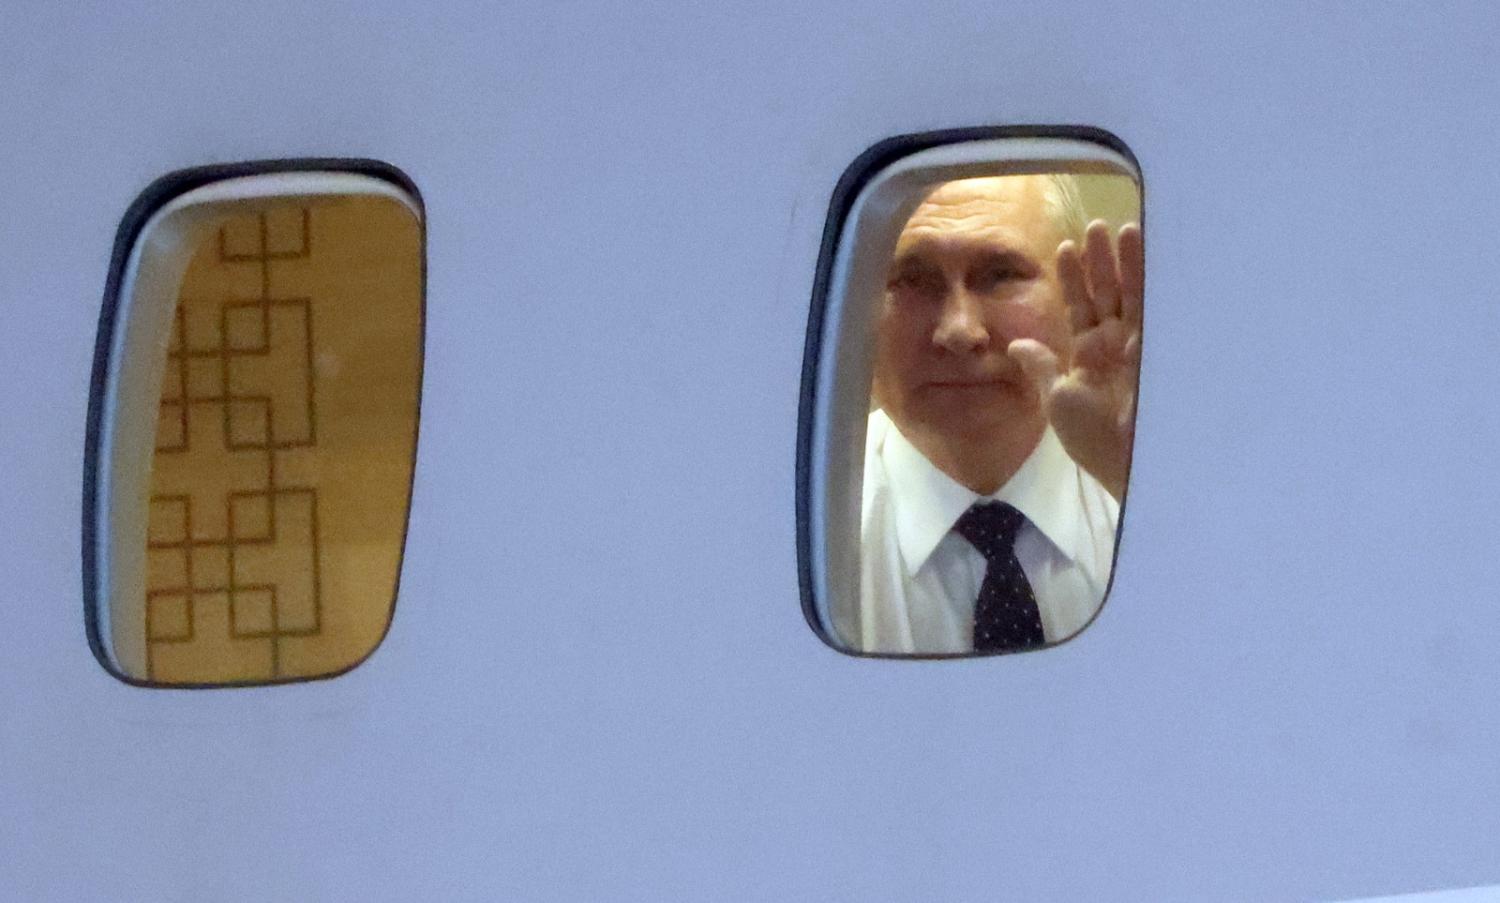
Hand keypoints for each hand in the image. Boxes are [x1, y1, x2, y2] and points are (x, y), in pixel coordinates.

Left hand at [1007, 220, 1141, 501]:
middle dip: (1102, 261)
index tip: (1064, 248)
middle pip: (1109, 293)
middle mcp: (1117, 345)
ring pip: (1134, 295)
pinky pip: (1158, 310)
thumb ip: (1042, 368)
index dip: (1073, 279)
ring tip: (1124, 228)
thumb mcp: (1057, 399)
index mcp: (1089, 355)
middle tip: (1096, 226)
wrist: (1128, 464)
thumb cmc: (1091, 438)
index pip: (1079, 307)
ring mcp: (1142, 346)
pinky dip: (1155, 283)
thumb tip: (1017, 344)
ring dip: (1129, 262)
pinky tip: (1154, 255)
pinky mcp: (1164, 351)